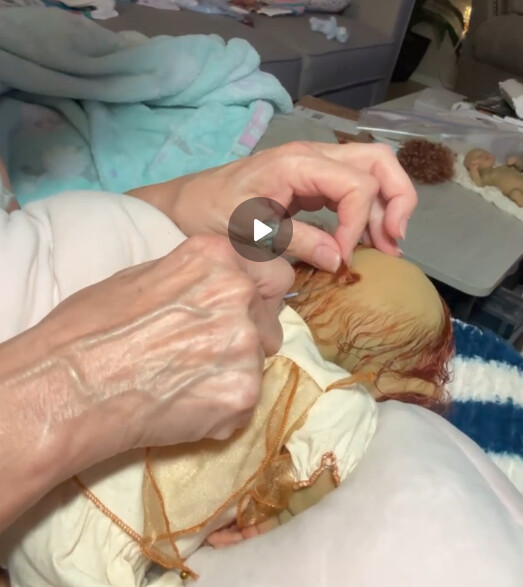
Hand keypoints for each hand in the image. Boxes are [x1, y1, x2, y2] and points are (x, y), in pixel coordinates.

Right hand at [37, 234, 293, 450]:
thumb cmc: (89, 326)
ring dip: (232, 374)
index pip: (273, 273)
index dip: (257, 298)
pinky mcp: (243, 391)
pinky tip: (182, 407)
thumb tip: (215, 292)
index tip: (242, 314)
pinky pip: (245, 402)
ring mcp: (245, 342)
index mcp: (217, 257)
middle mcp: (240, 292)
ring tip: (184, 384)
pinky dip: (222, 409)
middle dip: (247, 337)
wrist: (69, 384)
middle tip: (204, 356)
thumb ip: (194, 279)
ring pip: (259, 363)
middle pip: (269, 320)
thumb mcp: (143, 276)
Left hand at [130, 142, 416, 271]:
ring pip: (373, 172)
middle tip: (393, 241)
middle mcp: (314, 157)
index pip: (357, 185)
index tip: (344, 257)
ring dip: (388, 206)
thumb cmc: (210, 213)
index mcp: (299, 163)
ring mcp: (314, 167)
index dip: (359, 223)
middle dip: (397, 200)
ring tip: (388, 246)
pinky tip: (367, 240)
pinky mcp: (311, 183)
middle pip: (379, 161)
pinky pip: (353, 189)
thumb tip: (340, 259)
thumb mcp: (250, 231)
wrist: (185, 205)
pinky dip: (368, 212)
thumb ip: (297, 241)